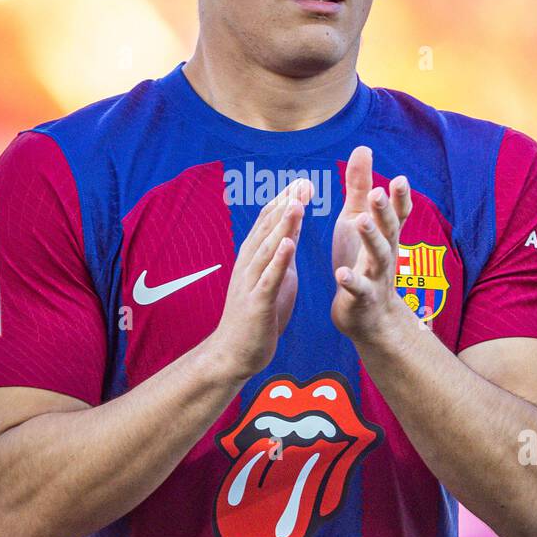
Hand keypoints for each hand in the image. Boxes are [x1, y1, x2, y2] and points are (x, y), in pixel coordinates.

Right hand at [212, 177, 312, 380]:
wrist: (233, 355)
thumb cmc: (256, 319)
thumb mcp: (273, 282)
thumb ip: (281, 259)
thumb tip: (291, 236)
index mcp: (254, 259)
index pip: (268, 223)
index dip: (284, 202)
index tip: (301, 182)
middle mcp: (249, 265)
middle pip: (267, 229)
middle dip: (286, 205)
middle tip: (303, 182)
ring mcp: (251, 283)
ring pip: (268, 249)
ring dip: (283, 225)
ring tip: (297, 204)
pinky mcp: (257, 303)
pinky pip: (269, 278)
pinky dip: (279, 260)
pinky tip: (290, 244)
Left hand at [331, 146, 413, 342]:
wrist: (370, 317)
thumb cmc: (362, 261)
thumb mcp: (357, 219)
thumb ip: (361, 188)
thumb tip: (364, 148)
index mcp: (384, 235)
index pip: (397, 214)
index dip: (400, 198)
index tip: (400, 179)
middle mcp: (385, 254)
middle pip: (390, 230)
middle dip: (385, 211)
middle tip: (379, 192)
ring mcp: (376, 277)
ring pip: (377, 256)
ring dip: (370, 238)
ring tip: (360, 221)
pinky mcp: (362, 298)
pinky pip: (358, 289)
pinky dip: (351, 281)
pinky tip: (341, 273)